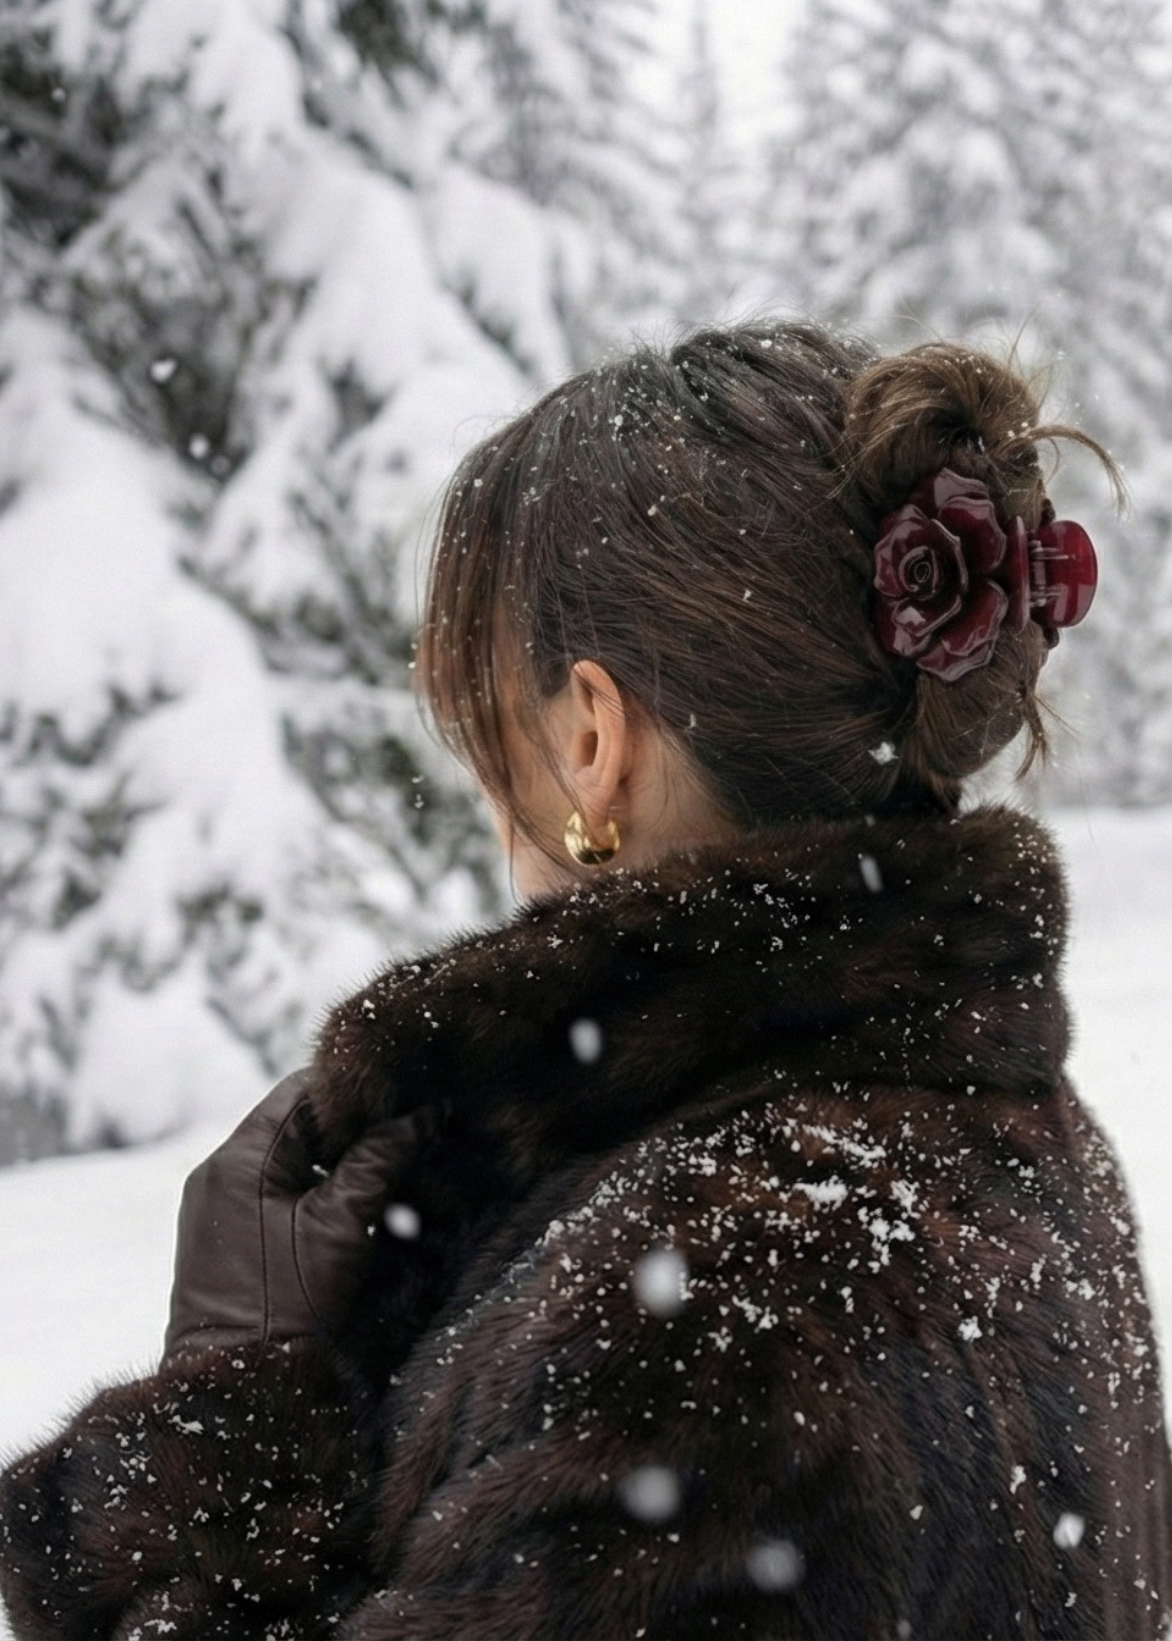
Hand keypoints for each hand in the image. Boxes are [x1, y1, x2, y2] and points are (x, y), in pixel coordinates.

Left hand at [164, 1070, 427, 1359]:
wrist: (237, 1395)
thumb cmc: (288, 1307)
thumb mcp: (343, 1224)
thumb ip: (381, 1158)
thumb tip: (425, 1113)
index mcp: (239, 1159)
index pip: (303, 1092)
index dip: (358, 1091)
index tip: (411, 1094)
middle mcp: (223, 1176)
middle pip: (304, 1129)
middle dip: (363, 1133)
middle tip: (419, 1137)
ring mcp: (226, 1211)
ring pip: (301, 1166)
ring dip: (352, 1170)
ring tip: (408, 1183)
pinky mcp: (237, 1243)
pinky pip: (290, 1201)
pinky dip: (331, 1201)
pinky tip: (377, 1220)